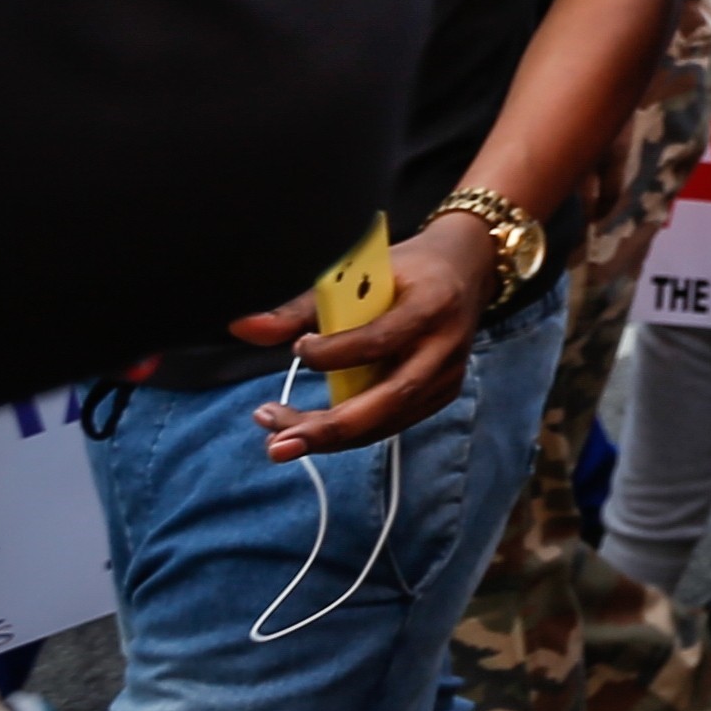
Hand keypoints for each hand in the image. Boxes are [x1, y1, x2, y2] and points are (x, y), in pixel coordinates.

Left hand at [229, 210, 495, 457]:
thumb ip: (301, 308)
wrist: (467, 269)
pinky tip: (313, 429)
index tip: (297, 347)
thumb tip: (242, 330)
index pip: (378, 340)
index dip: (332, 353)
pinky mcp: (442, 393)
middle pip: (388, 399)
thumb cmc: (405, 268)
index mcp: (429, 307)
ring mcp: (448, 376)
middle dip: (329, 427)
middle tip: (277, 441)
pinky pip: (391, 422)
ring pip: (387, 421)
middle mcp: (444, 348)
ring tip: (279, 439)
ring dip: (331, 436)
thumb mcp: (358, 273)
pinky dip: (352, 431)